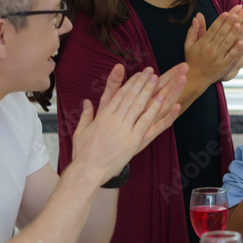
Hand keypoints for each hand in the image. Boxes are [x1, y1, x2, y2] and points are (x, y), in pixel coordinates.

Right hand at [71, 63, 188, 181]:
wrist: (87, 170)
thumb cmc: (83, 153)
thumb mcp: (81, 131)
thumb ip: (86, 115)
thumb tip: (86, 102)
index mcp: (103, 116)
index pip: (119, 95)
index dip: (130, 83)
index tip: (138, 75)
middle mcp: (114, 120)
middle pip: (130, 97)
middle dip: (141, 83)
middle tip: (150, 72)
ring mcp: (124, 130)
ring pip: (139, 106)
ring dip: (149, 91)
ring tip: (157, 79)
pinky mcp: (133, 141)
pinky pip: (146, 122)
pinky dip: (154, 109)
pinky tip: (162, 100)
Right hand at [184, 5, 242, 87]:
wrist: (195, 79)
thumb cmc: (192, 60)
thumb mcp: (189, 45)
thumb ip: (193, 30)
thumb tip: (196, 17)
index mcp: (203, 43)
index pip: (213, 29)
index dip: (220, 20)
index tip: (227, 12)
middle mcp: (210, 50)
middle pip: (222, 34)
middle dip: (229, 23)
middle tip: (237, 13)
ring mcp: (217, 58)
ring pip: (227, 43)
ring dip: (234, 33)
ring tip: (240, 23)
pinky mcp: (223, 66)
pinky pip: (231, 56)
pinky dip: (237, 49)